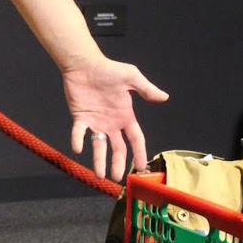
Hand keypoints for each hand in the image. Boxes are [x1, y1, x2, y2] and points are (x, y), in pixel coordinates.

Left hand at [63, 55, 168, 182]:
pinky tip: (78, 148)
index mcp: (125, 116)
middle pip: (117, 148)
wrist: (85, 64)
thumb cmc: (109, 69)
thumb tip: (164, 97)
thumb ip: (146, 89)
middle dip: (117, 163)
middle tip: (116, 178)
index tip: (140, 168)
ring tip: (99, 175)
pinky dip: (78, 140)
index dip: (138, 153)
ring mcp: (96, 122)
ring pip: (99, 146)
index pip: (135, 139)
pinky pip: (79, 132)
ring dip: (99, 161)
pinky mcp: (80, 117)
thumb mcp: (131, 77)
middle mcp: (112, 123)